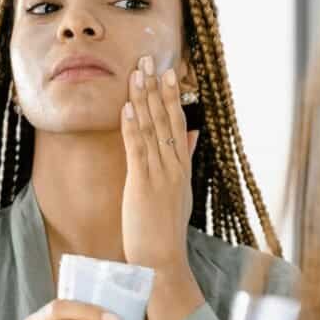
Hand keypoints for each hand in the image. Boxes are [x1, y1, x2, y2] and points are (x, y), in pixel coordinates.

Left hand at [120, 56, 204, 319]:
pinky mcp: (143, 185)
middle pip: (167, 119)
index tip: (166, 70)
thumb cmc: (166, 230)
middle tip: (149, 58)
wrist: (163, 261)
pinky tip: (128, 106)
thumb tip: (192, 134)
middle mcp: (174, 166)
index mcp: (181, 167)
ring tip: (137, 72)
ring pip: (153, 129)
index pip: (177, 123)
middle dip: (157, 88)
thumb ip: (185, 159)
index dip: (170, 95)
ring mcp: (160, 174)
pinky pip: (138, 149)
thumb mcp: (179, 191)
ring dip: (144, 98)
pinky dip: (133, 126)